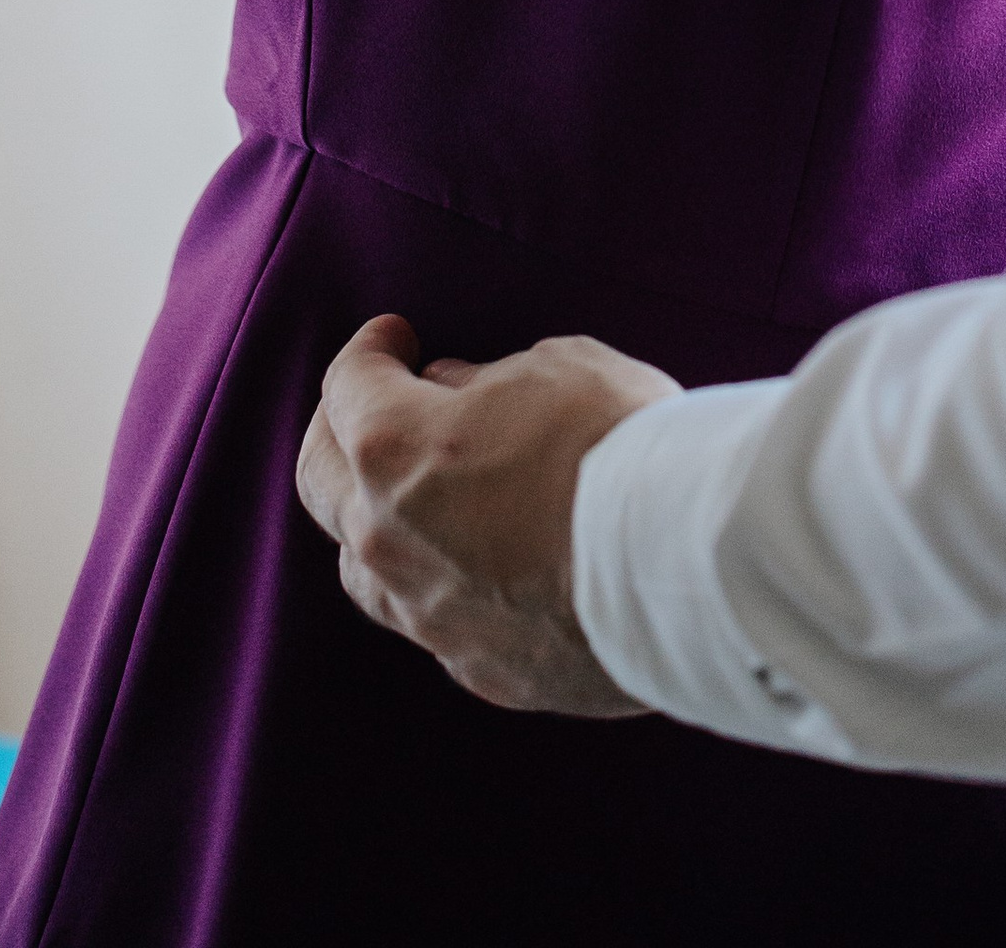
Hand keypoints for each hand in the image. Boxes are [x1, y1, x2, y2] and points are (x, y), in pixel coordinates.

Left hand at [296, 314, 680, 713]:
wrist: (686, 565)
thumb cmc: (620, 443)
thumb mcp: (554, 366)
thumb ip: (485, 383)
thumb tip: (455, 393)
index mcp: (392, 449)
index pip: (347, 384)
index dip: (371, 349)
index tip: (396, 336)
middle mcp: (386, 538)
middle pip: (320, 478)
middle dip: (338, 430)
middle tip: (372, 403)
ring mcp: (426, 615)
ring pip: (362, 566)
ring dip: (377, 519)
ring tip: (415, 493)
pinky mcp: (476, 669)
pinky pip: (432, 618)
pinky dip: (441, 579)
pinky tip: (477, 558)